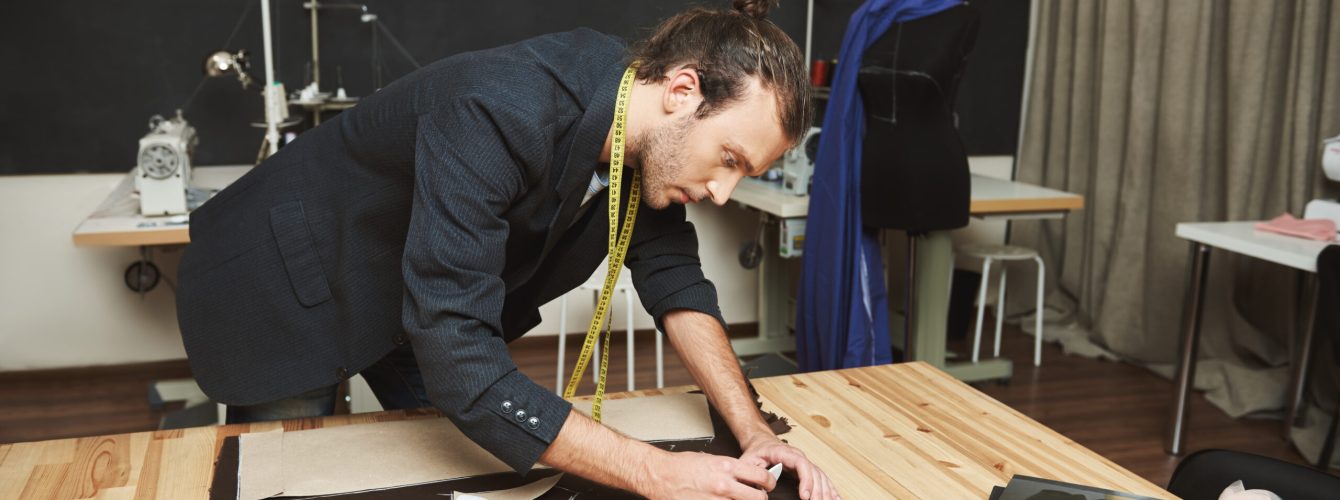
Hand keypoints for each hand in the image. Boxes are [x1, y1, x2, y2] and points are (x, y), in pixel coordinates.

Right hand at [640, 450, 774, 499]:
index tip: (767, 484)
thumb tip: (745, 477)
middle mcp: (723, 485)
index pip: (761, 476)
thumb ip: (730, 470)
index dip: (769, 482)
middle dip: (760, 498)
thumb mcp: (710, 459)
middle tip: (757, 496)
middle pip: (758, 498)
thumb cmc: (680, 466)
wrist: (659, 475)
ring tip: (737, 499)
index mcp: (726, 467)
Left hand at [739, 437, 837, 499]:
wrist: (760, 442)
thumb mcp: (748, 460)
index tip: (805, 496)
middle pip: (814, 472)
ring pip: (820, 476)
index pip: (801, 464)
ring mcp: (804, 462)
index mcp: (785, 453)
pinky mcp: (806, 469)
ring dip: (825, 491)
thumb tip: (762, 489)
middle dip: (817, 490)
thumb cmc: (756, 451)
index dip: (806, 480)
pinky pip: (821, 478)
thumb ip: (754, 474)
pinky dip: (829, 488)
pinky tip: (835, 498)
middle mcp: (798, 456)